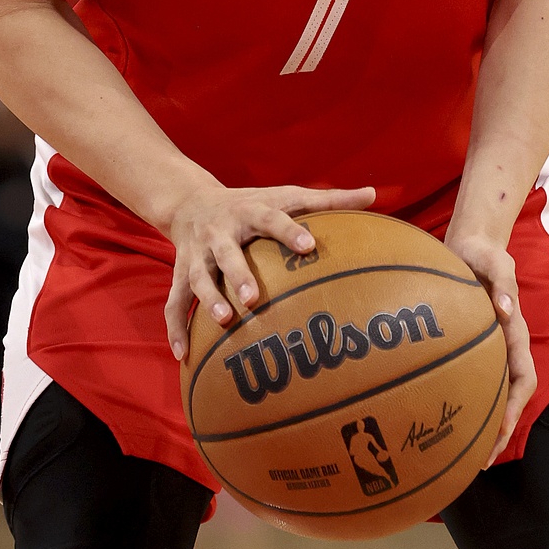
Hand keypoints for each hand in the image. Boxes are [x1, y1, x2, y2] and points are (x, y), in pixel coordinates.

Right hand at [164, 181, 374, 358]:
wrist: (190, 202)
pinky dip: (176, 328)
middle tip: (255, 298)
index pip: (271, 218)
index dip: (289, 231)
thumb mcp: (286, 195)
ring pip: (197, 278)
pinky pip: (174, 302)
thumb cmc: (251, 203)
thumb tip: (373, 194)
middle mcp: (220, 232)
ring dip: (207, 299)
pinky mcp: (179, 273)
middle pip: (227, 253)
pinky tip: (184, 355)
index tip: (309, 247)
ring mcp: (197, 254)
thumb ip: (329, 200)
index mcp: (250, 211)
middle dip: (239, 274)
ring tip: (224, 322)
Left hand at [443, 229, 535, 465]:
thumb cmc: (485, 253)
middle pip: (510, 397)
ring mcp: (491, 346)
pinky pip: (472, 377)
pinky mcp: (474, 343)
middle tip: (480, 460)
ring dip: (483, 421)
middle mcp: (506, 345)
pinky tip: (439, 412)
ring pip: (492, 391)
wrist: (473, 243)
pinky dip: (465, 398)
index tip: (501, 434)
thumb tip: (508, 311)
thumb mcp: (496, 263)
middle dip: (499, 430)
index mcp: (516, 333)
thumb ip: (503, 284)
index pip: (524, 380)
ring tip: (461, 450)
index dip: (515, 410)